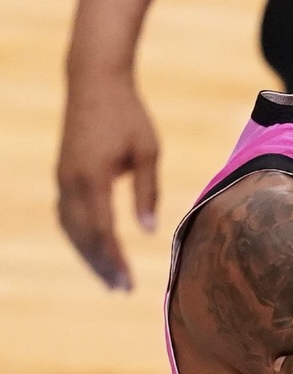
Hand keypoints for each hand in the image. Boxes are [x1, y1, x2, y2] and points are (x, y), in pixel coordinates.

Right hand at [56, 74, 158, 289]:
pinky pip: (67, 215)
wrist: (94, 83)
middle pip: (83, 237)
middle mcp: (70, 183)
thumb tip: (149, 230)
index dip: (115, 260)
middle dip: (101, 265)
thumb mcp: (147, 152)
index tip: (130, 283)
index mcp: (93, 179)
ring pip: (71, 228)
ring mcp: (62, 179)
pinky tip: (94, 248)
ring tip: (109, 276)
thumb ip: (146, 192)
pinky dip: (79, 235)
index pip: (103, 231)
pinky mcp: (63, 175)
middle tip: (122, 290)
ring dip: (88, 254)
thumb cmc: (128, 115)